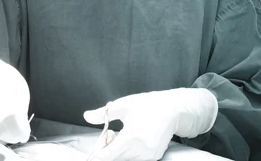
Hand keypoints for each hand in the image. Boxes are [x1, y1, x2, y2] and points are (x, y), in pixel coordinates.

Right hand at [0, 52, 30, 143]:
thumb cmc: (4, 81)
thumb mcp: (19, 87)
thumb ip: (21, 106)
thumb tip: (21, 128)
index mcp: (5, 86)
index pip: (10, 115)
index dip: (17, 129)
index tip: (23, 135)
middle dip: (7, 135)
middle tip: (12, 135)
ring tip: (1, 130)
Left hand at [84, 88, 217, 160]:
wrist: (174, 108)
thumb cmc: (149, 105)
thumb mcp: (124, 105)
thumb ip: (103, 113)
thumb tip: (87, 116)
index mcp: (131, 138)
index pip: (107, 156)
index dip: (98, 155)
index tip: (93, 153)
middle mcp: (140, 150)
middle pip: (115, 159)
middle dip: (108, 150)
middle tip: (110, 134)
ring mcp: (149, 155)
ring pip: (126, 160)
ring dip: (119, 152)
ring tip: (122, 135)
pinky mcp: (155, 157)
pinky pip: (136, 159)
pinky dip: (130, 153)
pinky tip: (132, 140)